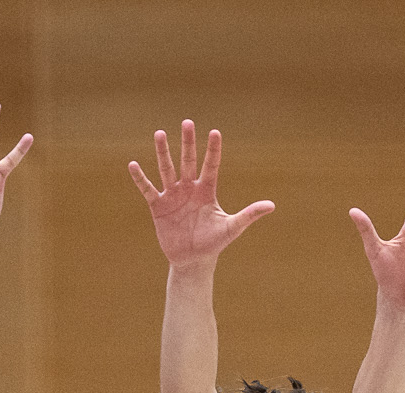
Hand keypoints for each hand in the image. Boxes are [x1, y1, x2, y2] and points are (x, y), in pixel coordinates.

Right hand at [129, 121, 273, 268]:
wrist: (193, 259)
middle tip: (186, 122)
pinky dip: (140, 178)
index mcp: (207, 190)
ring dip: (163, 152)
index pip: (211, 165)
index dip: (213, 149)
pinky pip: (148, 189)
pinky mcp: (158, 206)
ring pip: (167, 169)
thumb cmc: (214, 243)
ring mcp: (173, 195)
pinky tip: (133, 165)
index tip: (215, 132)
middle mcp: (189, 188)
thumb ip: (249, 214)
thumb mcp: (232, 228)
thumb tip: (272, 205)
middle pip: (188, 161)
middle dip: (187, 142)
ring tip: (159, 133)